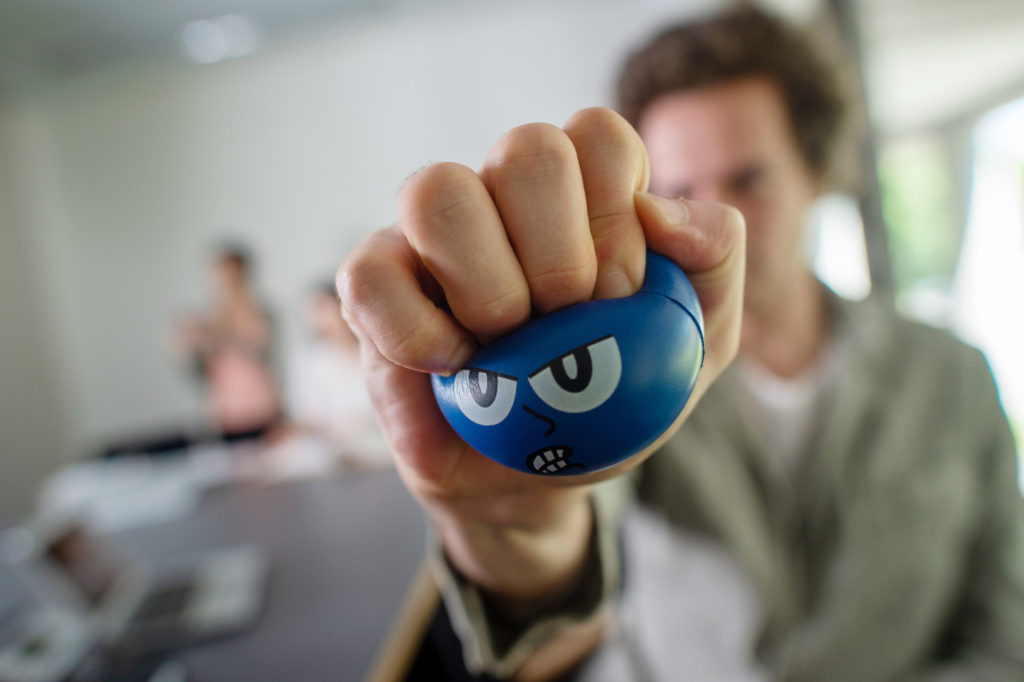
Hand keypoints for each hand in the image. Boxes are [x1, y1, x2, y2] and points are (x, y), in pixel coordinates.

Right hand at [337, 107, 744, 605]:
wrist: (536, 477)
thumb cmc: (613, 399)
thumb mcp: (698, 341)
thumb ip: (715, 259)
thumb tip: (659, 208)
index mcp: (580, 191)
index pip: (596, 135)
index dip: (615, 217)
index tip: (620, 298)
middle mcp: (502, 194)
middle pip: (527, 148)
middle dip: (562, 254)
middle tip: (568, 323)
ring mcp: (431, 236)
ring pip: (436, 190)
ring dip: (489, 286)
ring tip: (506, 345)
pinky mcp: (373, 286)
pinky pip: (367, 275)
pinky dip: (417, 330)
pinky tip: (453, 368)